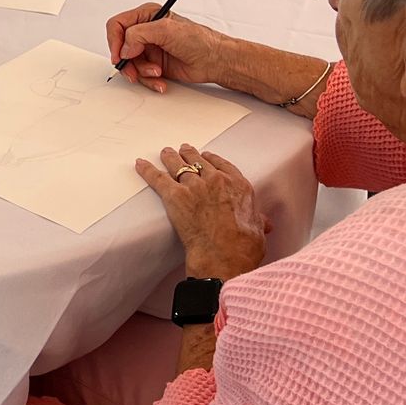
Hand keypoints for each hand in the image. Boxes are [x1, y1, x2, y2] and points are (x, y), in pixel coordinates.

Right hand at [107, 6, 231, 93]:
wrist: (215, 61)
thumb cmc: (200, 40)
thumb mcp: (166, 29)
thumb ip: (139, 34)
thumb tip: (124, 47)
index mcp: (147, 15)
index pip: (117, 25)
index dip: (114, 41)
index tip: (119, 56)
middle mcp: (146, 32)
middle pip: (120, 48)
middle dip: (128, 61)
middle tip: (134, 70)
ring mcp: (149, 49)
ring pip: (130, 64)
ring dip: (141, 72)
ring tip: (157, 72)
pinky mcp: (153, 64)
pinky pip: (140, 75)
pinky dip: (148, 80)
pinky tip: (160, 80)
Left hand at [134, 145, 269, 280]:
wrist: (223, 254)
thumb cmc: (244, 246)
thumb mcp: (258, 230)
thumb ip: (259, 221)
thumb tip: (266, 223)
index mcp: (238, 186)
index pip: (222, 165)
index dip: (212, 160)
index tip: (206, 156)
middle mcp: (216, 180)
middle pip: (199, 161)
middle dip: (189, 154)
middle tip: (183, 150)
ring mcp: (194, 186)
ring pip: (178, 165)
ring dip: (170, 157)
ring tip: (165, 152)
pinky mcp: (174, 196)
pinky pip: (157, 178)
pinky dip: (147, 170)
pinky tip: (140, 164)